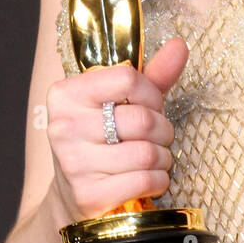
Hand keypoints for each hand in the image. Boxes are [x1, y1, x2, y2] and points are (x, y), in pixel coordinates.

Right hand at [46, 37, 188, 222]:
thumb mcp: (121, 104)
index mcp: (66, 95)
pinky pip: (145, 180)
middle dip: (163, 130)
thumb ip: (151, 76)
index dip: (152, 94)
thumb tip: (179, 45)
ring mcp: (73, 163)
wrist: (74, 197)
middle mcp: (63, 127)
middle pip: (142, 119)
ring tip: (154, 159)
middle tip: (158, 137)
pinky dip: (159, 181)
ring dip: (163, 158)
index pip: (127, 78)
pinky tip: (149, 179)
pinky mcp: (87, 195)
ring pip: (147, 153)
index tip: (151, 106)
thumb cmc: (103, 141)